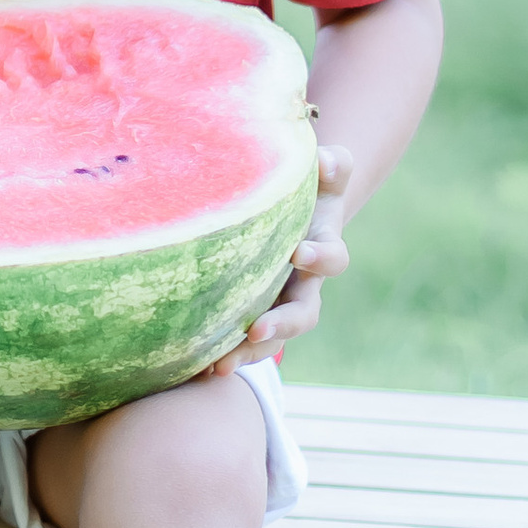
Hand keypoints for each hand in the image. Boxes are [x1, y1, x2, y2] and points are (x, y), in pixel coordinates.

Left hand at [213, 142, 353, 368]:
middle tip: (257, 330)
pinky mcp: (248, 314)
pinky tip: (193, 367)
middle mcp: (302, 285)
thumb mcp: (324, 171)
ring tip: (218, 366)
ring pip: (269, 338)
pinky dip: (220, 355)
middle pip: (302, 315)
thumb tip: (326, 160)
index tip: (301, 253)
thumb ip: (334, 164)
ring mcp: (275, 304)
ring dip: (247, 353)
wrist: (288, 210)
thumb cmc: (306, 186)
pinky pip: (239, 343)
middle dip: (281, 325)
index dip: (322, 258)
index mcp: (322, 248)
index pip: (333, 259)